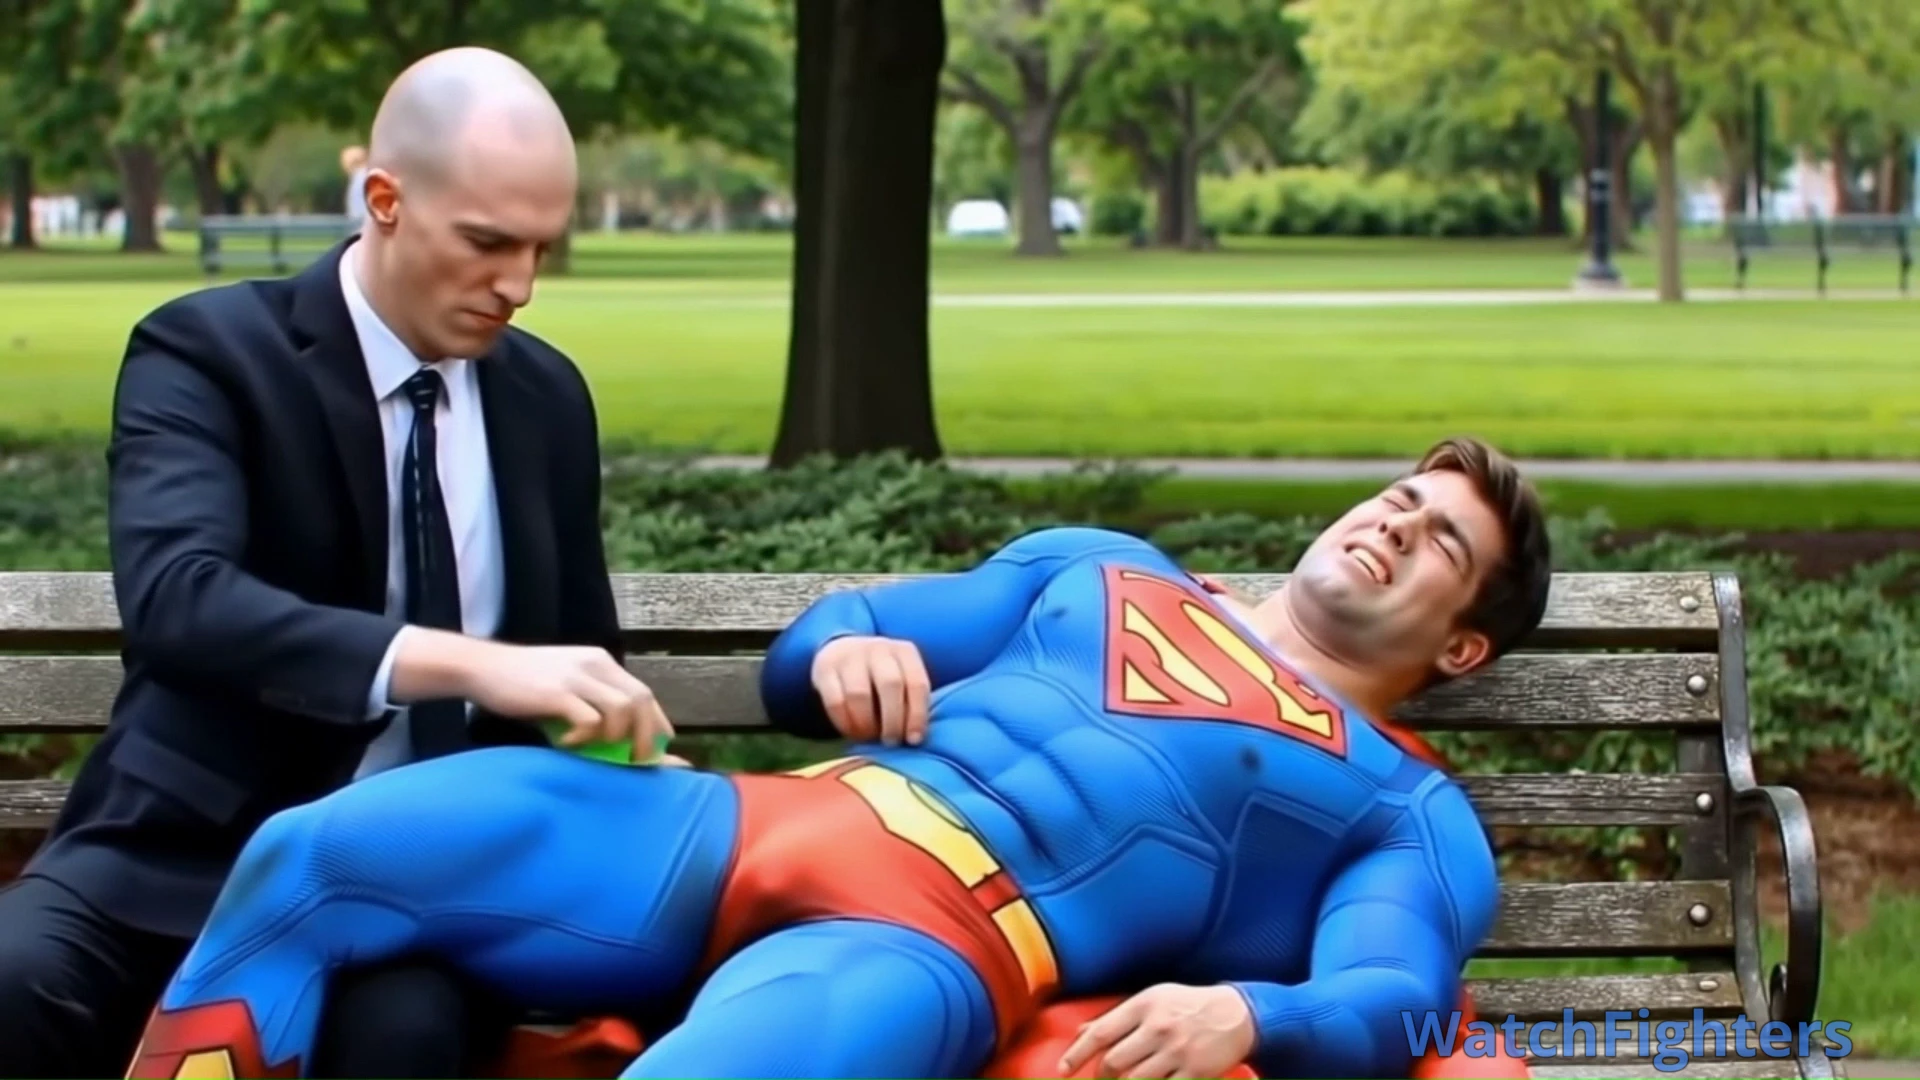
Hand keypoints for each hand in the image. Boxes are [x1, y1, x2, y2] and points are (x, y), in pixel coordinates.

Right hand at [462, 642, 674, 762]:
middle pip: (641, 700)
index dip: (658, 720)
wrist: (483, 667)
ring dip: (617, 737)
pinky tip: (567, 743)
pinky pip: (589, 720)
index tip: (662, 745)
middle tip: (640, 760)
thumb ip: (592, 699)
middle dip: (648, 735)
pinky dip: (585, 737)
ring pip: (622, 710)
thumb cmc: (524, 682)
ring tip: (598, 750)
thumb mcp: (567, 681)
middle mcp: (595, 664)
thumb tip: (618, 734)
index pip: (644, 691)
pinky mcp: (557, 692)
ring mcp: (576, 676)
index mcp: (601, 662)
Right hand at [810, 635, 930, 744]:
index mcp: (904, 652)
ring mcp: (850, 656)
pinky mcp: (825, 669)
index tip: (913, 740)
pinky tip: (851, 733)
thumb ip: (910, 701)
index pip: (917, 683)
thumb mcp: (902, 677)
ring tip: (869, 737)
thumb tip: (914, 738)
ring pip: (859, 694)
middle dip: (893, 720)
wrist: (843, 650)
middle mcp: (878, 649)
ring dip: (867, 724)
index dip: (917, 715)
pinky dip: (845, 723)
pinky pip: (835, 702)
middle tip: (891, 741)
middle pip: (890, 684)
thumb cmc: (880, 675)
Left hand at [1058, 984, 1256, 1079]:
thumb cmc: (1188, 1005)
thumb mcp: (1152, 999)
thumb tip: (1082, 1033)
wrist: (1237, 1014)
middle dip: (1101, 1077)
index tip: (1063, 1071)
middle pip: (1114, 1062)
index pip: (1100, 1033)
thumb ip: (1117, 1017)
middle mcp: (1158, 1028)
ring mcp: (1178, 1052)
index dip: (1076, 1055)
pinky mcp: (1196, 1073)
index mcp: (1144, 1006)